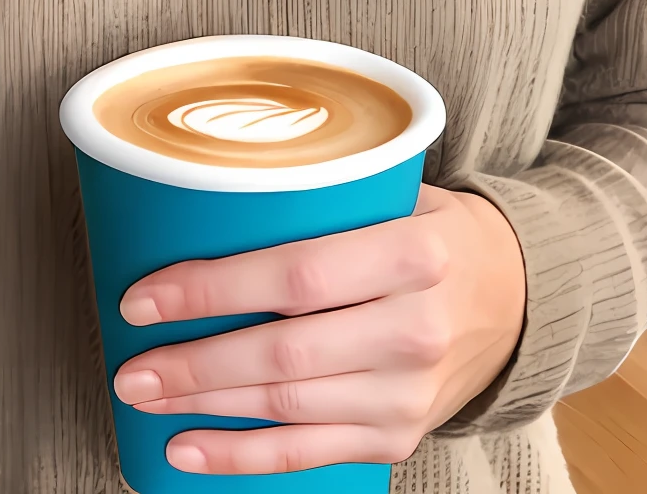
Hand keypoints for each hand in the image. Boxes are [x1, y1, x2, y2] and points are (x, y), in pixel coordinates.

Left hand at [112, 184, 525, 475]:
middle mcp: (415, 327)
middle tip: (130, 364)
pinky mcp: (399, 435)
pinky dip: (243, 457)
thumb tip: (200, 188)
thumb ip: (322, 197)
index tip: (144, 296)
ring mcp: (408, 392)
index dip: (213, 289)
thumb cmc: (432, 231)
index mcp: (413, 252)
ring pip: (288, 408)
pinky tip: (188, 451)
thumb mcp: (397, 193)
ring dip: (205, 408)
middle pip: (284, 353)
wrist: (517, 295)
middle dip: (194, 364)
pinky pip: (310, 453)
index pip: (297, 275)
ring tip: (143, 397)